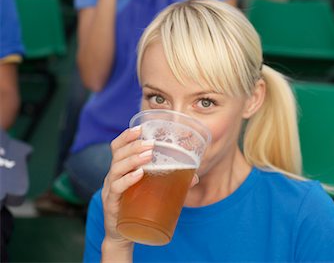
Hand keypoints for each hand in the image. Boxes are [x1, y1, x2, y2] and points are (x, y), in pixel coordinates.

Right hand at [101, 127, 199, 246]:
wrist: (123, 235)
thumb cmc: (136, 208)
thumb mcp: (150, 191)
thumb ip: (169, 181)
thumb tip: (194, 176)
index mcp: (120, 169)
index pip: (117, 147)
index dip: (126, 136)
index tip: (139, 128)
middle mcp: (112, 176)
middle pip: (117, 154)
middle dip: (134, 145)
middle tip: (152, 143)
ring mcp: (110, 190)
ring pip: (116, 168)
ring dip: (133, 159)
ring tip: (149, 155)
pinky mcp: (112, 204)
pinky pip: (117, 188)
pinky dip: (128, 180)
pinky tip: (139, 175)